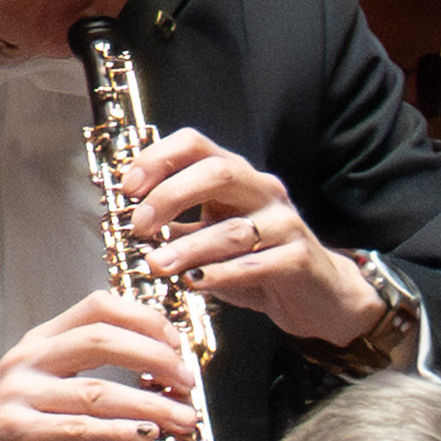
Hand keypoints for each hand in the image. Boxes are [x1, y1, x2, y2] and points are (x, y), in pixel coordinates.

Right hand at [0, 280, 215, 440]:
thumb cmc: (13, 434)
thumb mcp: (53, 396)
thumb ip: (102, 386)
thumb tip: (165, 389)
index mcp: (40, 342)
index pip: (98, 307)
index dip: (146, 320)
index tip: (177, 346)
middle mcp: (28, 361)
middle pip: (102, 339)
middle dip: (157, 359)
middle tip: (187, 382)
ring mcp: (19, 394)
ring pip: (99, 390)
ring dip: (152, 405)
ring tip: (184, 419)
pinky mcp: (18, 431)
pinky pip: (81, 428)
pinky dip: (122, 431)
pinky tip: (147, 437)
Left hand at [110, 110, 392, 352]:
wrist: (317, 296)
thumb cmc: (254, 262)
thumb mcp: (207, 236)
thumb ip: (174, 224)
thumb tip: (123, 220)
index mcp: (235, 177)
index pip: (196, 144)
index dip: (158, 158)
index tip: (127, 188)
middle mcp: (262, 191)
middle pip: (218, 173)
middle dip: (171, 196)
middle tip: (139, 227)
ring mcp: (285, 223)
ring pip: (233, 228)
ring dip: (188, 247)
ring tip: (157, 264)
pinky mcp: (299, 258)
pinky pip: (255, 263)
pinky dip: (220, 275)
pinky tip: (195, 283)